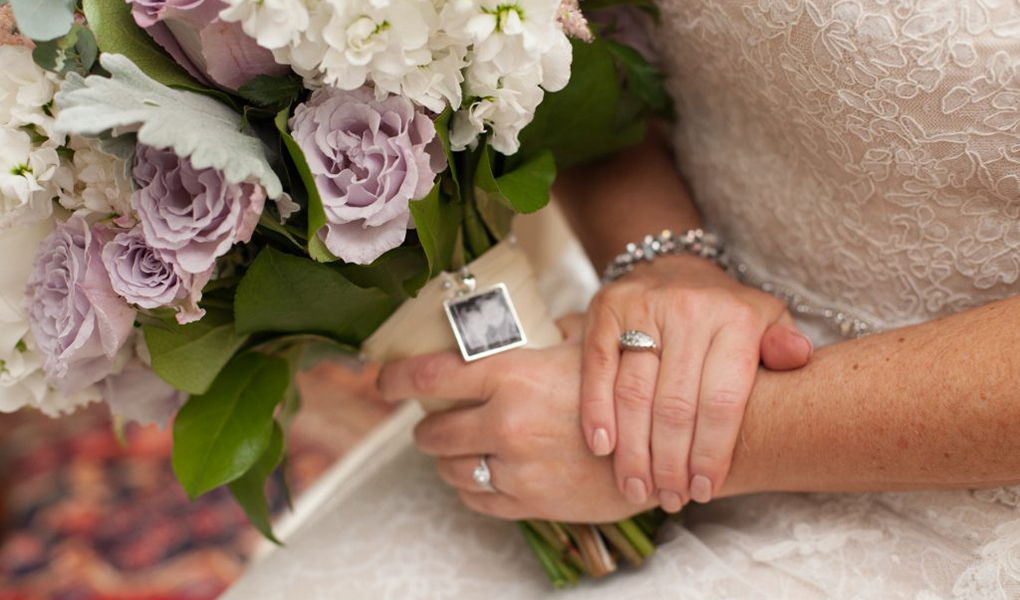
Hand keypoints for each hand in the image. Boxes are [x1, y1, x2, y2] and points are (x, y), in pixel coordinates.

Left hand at [378, 340, 656, 522]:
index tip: (383, 380)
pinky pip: (477, 498)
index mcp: (512, 376)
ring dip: (448, 458)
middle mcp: (505, 423)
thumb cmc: (627, 390)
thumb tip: (541, 322)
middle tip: (433, 419)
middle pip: (432, 432)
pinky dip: (472, 486)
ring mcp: (515, 468)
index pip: (430, 377)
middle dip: (425, 426)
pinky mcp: (529, 502)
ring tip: (459, 448)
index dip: (396, 379)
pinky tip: (483, 473)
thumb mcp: (587, 349)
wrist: (665, 449)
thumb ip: (551, 334)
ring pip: (450, 469)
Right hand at [581, 255, 811, 512]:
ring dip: (633, 450)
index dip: (711, 453)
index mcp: (736, 319)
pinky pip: (598, 369)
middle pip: (675, 405)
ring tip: (636, 488)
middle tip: (669, 497)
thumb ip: (784, 345)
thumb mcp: (766, 322)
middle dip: (670, 462)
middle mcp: (689, 310)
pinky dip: (597, 412)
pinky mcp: (605, 310)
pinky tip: (603, 449)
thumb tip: (799, 357)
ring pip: (634, 393)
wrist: (673, 266)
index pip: (722, 401)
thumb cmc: (723, 312)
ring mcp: (642, 308)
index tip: (704, 490)